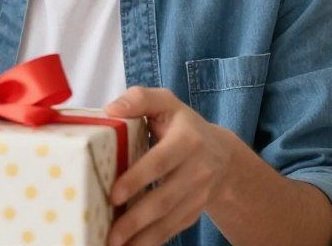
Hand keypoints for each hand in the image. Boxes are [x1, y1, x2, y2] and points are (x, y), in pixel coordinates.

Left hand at [104, 87, 234, 245]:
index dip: (137, 179)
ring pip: (169, 221)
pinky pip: (173, 230)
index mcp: (188, 139)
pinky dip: (152, 241)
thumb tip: (110, 109)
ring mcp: (199, 195)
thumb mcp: (166, 102)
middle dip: (136, 219)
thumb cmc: (182, 125)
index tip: (114, 195)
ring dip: (142, 237)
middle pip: (165, 199)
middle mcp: (198, 170)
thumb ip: (140, 98)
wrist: (221, 154)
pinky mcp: (194, 212)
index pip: (160, 161)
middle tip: (110, 233)